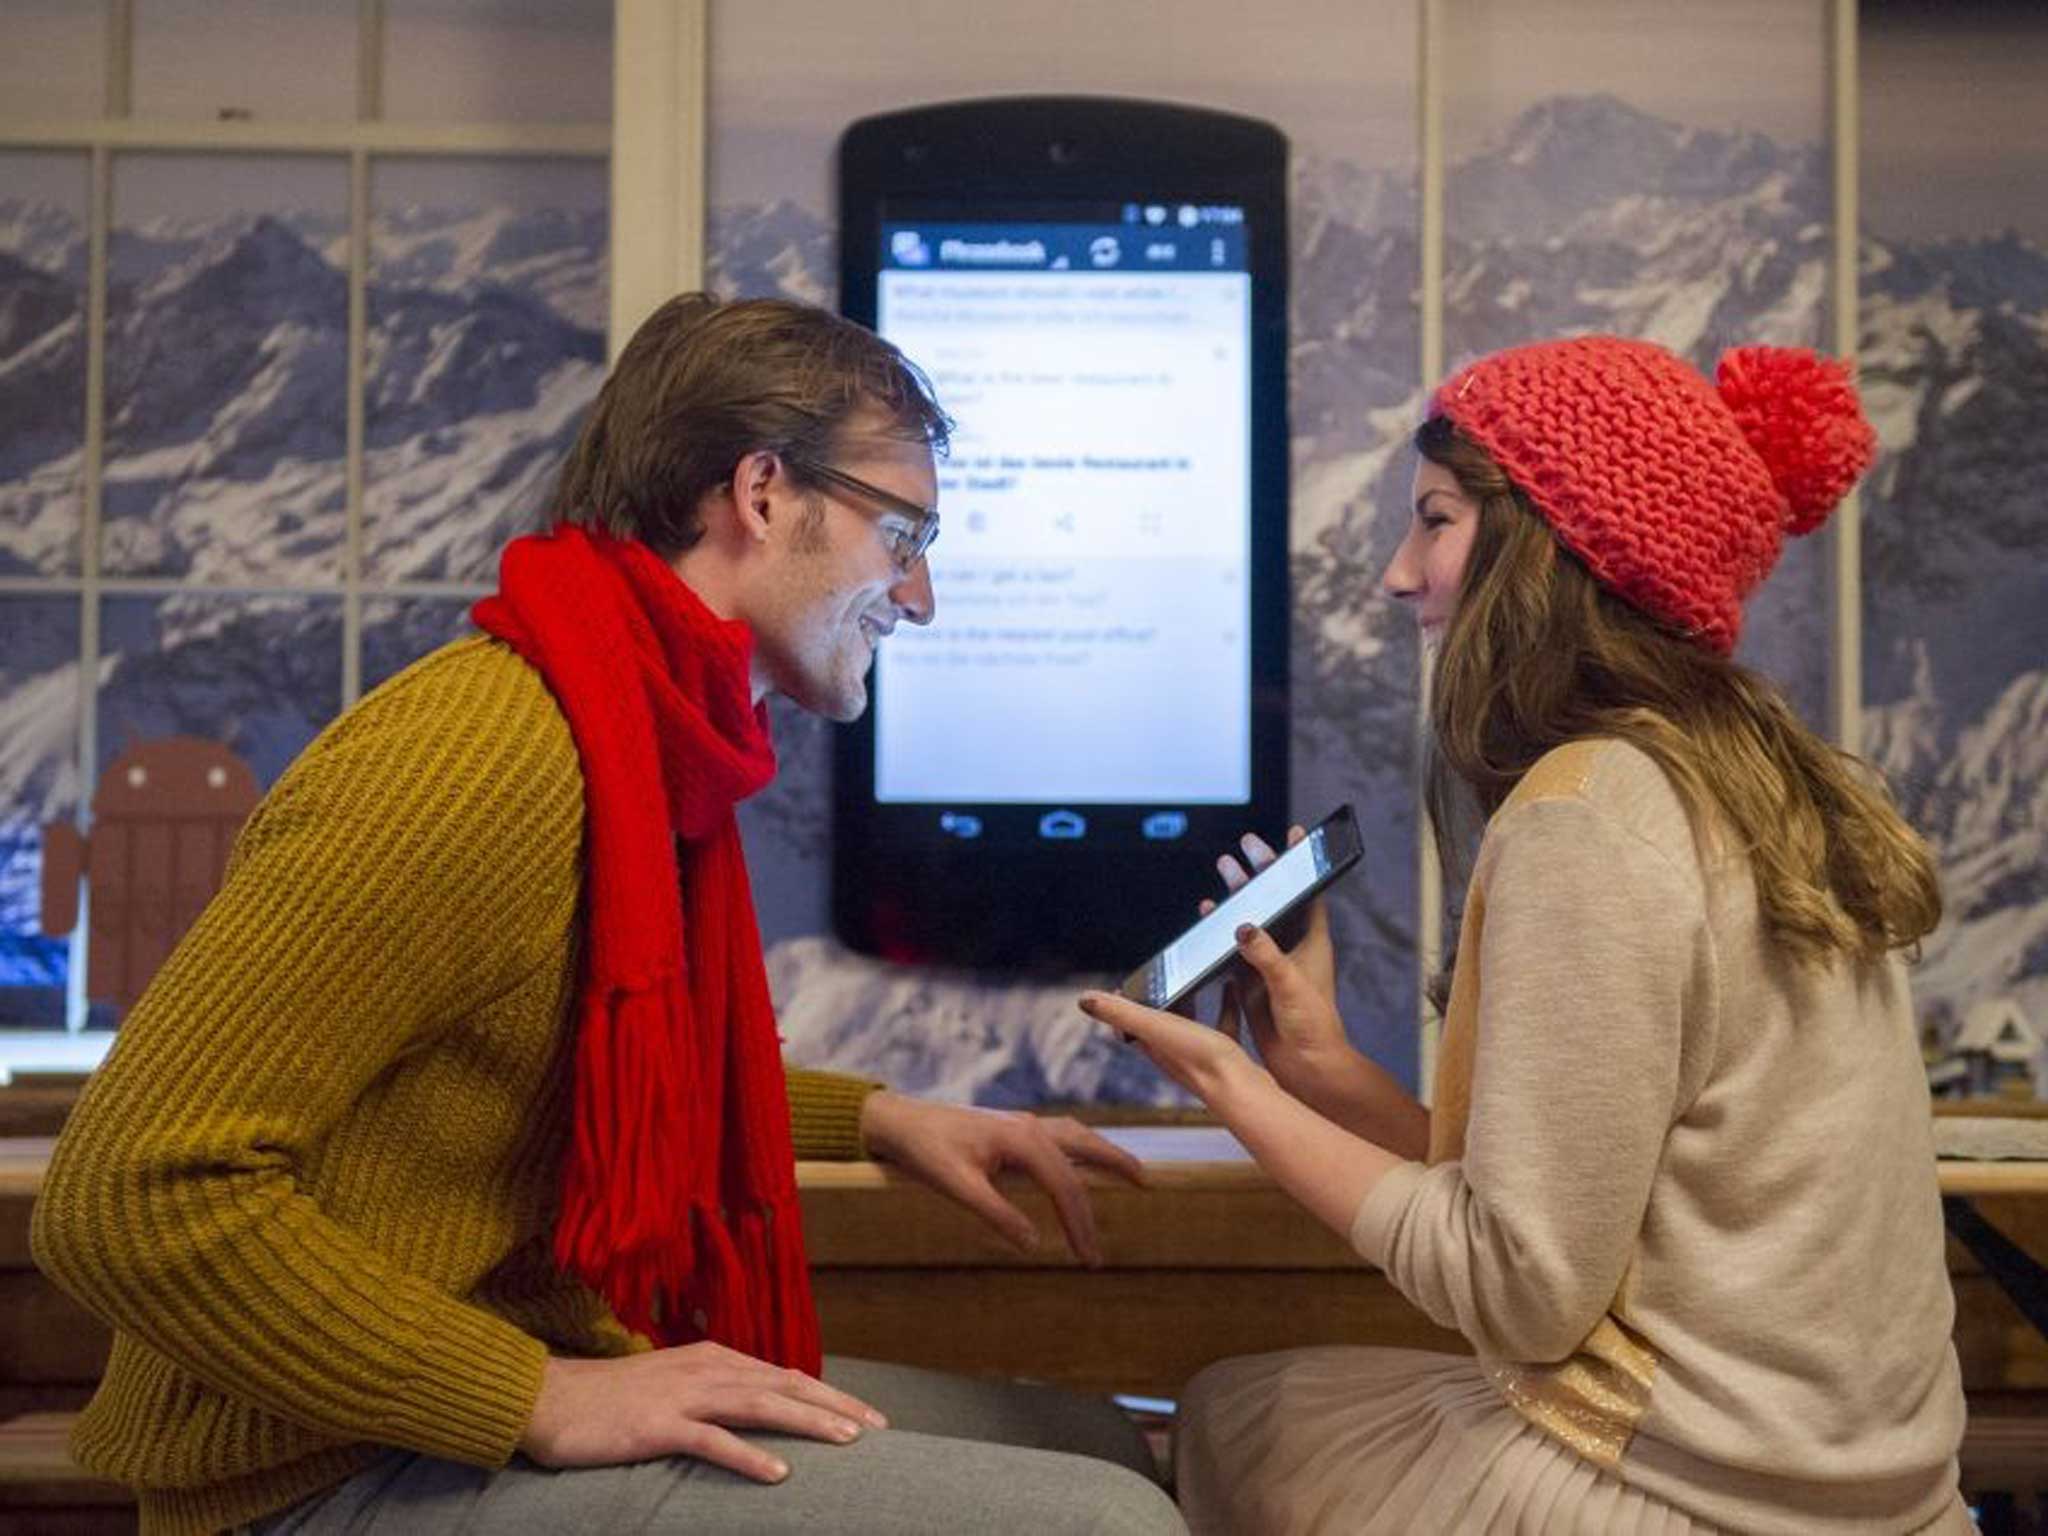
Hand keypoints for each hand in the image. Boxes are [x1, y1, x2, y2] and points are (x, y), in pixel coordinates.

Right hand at [519, 1342, 887, 1480]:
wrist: (552, 1399)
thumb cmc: (612, 1400)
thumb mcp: (674, 1386)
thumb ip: (716, 1393)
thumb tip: (758, 1408)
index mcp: (714, 1359)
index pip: (786, 1375)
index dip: (830, 1396)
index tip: (868, 1417)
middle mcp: (707, 1369)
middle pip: (786, 1385)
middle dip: (836, 1406)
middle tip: (879, 1428)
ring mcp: (684, 1395)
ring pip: (761, 1405)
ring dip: (808, 1423)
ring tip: (848, 1442)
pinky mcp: (659, 1424)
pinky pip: (713, 1441)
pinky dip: (749, 1456)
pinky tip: (779, 1473)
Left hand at [859, 1091, 1144, 1264]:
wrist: (900, 1122)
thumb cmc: (925, 1151)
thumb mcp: (957, 1186)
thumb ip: (997, 1213)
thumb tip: (1035, 1244)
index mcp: (1022, 1139)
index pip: (1065, 1185)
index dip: (1081, 1224)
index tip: (1091, 1258)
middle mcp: (1030, 1127)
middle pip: (1085, 1149)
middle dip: (1114, 1169)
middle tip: (1146, 1187)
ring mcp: (1023, 1124)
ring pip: (1077, 1137)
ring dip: (1104, 1152)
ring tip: (1131, 1170)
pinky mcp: (1013, 1129)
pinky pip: (1061, 1137)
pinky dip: (1082, 1148)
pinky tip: (1082, 1162)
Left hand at [1077, 985, 1266, 1110]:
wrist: (1244, 1093)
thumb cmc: (1200, 1059)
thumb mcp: (1157, 1027)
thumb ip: (1122, 1013)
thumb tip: (1083, 998)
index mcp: (1152, 1046)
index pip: (1125, 1027)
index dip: (1119, 1006)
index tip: (1120, 984)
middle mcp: (1171, 1054)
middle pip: (1154, 1025)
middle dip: (1152, 1000)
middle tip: (1157, 975)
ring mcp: (1198, 1056)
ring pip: (1187, 1026)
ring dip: (1185, 1004)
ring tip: (1189, 979)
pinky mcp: (1224, 1056)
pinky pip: (1221, 1025)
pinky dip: (1222, 1006)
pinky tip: (1230, 987)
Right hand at [1206, 830, 1350, 1094]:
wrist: (1305, 1065)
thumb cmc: (1312, 1025)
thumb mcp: (1290, 985)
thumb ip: (1266, 955)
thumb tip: (1244, 926)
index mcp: (1313, 941)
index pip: (1308, 891)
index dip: (1301, 863)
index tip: (1293, 834)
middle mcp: (1292, 946)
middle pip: (1276, 898)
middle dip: (1262, 871)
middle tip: (1246, 844)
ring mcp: (1271, 961)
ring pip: (1252, 918)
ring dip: (1238, 895)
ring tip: (1224, 867)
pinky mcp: (1252, 978)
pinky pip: (1233, 945)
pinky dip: (1222, 927)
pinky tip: (1208, 913)